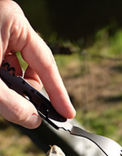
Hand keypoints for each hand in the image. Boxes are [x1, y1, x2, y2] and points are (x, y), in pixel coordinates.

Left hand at [0, 0, 74, 127]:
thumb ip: (12, 105)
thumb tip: (34, 121)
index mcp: (11, 20)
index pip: (45, 62)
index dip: (58, 92)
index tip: (67, 113)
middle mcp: (5, 20)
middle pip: (31, 64)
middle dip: (29, 90)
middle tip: (29, 110)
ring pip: (15, 66)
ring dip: (12, 86)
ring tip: (1, 95)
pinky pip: (2, 62)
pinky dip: (1, 80)